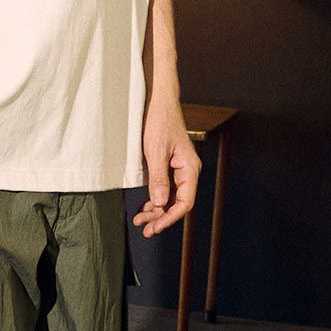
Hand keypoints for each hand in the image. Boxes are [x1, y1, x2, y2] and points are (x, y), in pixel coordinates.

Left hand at [132, 102, 200, 237]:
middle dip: (161, 217)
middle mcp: (187, 171)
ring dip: (157, 210)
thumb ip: (158, 179)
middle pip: (178, 203)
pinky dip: (155, 199)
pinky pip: (165, 188)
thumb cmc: (159, 121)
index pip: (185, 202)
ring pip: (170, 197)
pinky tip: (145, 207)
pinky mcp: (169, 166)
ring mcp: (178, 169)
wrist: (158, 101)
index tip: (156, 226)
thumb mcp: (155, 151)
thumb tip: (161, 204)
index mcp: (190, 168)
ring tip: (141, 221)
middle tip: (145, 230)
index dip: (170, 217)